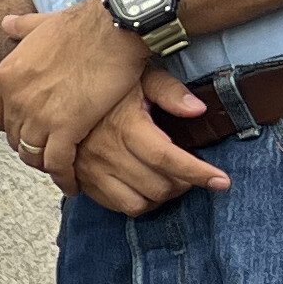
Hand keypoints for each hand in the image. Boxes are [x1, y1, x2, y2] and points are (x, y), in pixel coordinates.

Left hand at [0, 1, 150, 176]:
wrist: (111, 30)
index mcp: (7, 76)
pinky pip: (57, 163)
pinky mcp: (65, 128)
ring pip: (32, 154)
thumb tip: (6, 23)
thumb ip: (21, 28)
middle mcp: (16, 99)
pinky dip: (63, 177)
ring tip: (59, 169)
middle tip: (46, 152)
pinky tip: (72, 183)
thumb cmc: (82, 25)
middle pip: (14, 137)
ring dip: (45, 164)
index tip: (25, 129)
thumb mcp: (40, 24)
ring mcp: (38, 116)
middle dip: (29, 146)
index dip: (11, 125)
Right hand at [58, 77, 232, 215]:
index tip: (222, 181)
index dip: (199, 173)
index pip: (168, 159)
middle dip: (184, 185)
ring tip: (168, 181)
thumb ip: (170, 91)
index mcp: (125, 126)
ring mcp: (91, 169)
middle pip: (158, 187)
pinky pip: (114, 206)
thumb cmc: (107, 82)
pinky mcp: (81, 179)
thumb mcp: (140, 76)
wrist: (60, 90)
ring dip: (160, 198)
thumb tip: (199, 109)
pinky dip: (135, 202)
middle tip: (190, 172)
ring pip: (137, 204)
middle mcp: (107, 152)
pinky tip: (143, 186)